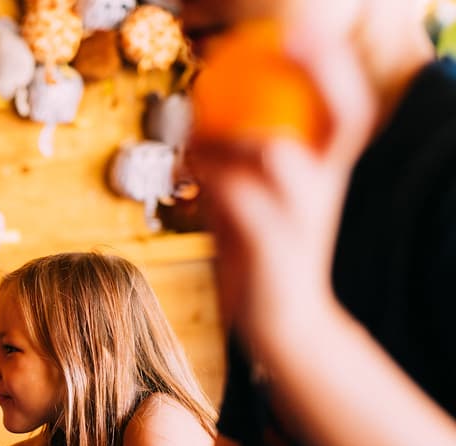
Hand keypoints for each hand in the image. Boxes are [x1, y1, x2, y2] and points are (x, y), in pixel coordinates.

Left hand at [189, 14, 375, 353]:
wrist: (278, 322)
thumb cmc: (262, 255)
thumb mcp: (257, 202)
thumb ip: (239, 165)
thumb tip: (200, 124)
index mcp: (330, 177)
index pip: (353, 113)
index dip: (336, 70)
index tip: (302, 33)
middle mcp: (328, 190)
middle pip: (341, 119)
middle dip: (317, 74)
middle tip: (267, 53)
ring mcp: (304, 217)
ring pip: (275, 150)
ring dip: (227, 137)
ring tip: (191, 144)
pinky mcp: (272, 244)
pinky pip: (236, 193)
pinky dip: (204, 176)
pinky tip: (183, 178)